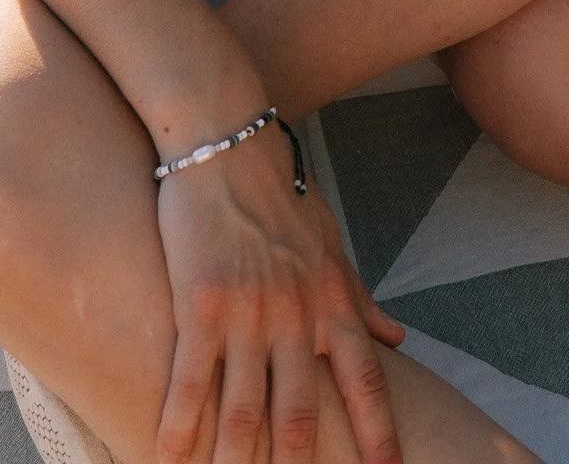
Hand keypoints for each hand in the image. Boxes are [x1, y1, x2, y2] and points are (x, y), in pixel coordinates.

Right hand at [155, 129, 403, 463]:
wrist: (228, 138)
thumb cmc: (278, 191)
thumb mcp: (329, 241)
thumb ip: (359, 296)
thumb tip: (399, 339)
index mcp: (330, 300)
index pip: (366, 380)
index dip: (379, 433)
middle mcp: (296, 313)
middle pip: (303, 413)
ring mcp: (249, 311)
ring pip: (245, 410)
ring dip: (236, 462)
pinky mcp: (201, 302)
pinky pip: (191, 380)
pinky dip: (180, 427)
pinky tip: (168, 457)